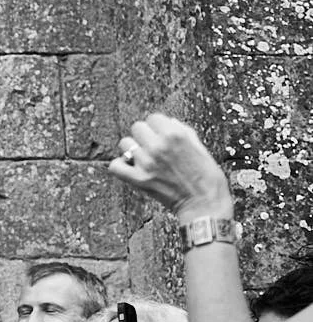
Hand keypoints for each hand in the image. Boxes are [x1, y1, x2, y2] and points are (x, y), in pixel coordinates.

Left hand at [111, 113, 233, 220]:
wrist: (204, 204)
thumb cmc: (207, 178)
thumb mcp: (201, 148)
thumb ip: (184, 132)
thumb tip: (169, 122)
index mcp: (175, 135)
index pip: (153, 118)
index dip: (158, 127)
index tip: (161, 135)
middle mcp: (158, 146)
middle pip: (137, 127)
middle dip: (145, 136)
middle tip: (153, 147)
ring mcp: (146, 163)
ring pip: (125, 143)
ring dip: (133, 149)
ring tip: (144, 159)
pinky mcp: (138, 179)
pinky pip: (114, 165)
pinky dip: (120, 166)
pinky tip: (131, 168)